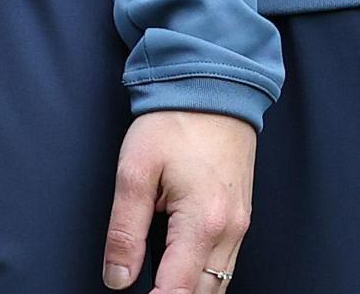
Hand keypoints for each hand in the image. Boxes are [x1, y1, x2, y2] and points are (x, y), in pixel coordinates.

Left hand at [101, 108, 252, 291]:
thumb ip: (124, 230)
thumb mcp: (135, 171)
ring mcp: (240, 224)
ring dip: (190, 292)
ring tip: (158, 286)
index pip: (177, 292)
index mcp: (203, 223)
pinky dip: (204, 279)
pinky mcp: (241, 217)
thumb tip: (118, 277)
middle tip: (143, 292)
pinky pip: (225, 264)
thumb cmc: (176, 121)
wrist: (215, 87)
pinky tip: (180, 273)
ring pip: (218, 284)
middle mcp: (230, 230)